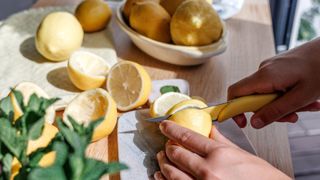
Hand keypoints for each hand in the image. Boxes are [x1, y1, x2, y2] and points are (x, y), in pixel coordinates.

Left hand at [154, 120, 289, 179]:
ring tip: (162, 160)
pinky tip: (161, 176)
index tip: (164, 125)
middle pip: (176, 154)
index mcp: (220, 154)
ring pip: (171, 172)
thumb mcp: (242, 155)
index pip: (188, 136)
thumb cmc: (262, 179)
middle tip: (166, 146)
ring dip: (163, 164)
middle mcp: (208, 171)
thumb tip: (209, 131)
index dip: (172, 129)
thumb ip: (222, 142)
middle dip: (168, 148)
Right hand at [228, 38, 319, 127]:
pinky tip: (304, 97)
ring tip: (306, 105)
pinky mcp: (277, 67)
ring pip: (266, 94)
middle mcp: (263, 70)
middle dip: (270, 110)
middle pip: (253, 97)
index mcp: (264, 77)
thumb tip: (254, 123)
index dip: (234, 110)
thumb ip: (275, 111)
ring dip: (283, 104)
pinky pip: (274, 86)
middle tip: (291, 116)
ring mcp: (269, 68)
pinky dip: (286, 95)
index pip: (235, 93)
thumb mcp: (299, 98)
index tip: (243, 123)